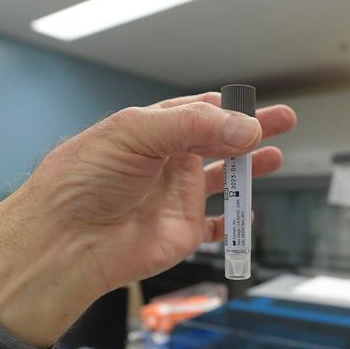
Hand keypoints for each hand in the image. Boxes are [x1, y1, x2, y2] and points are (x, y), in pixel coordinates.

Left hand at [0, 92, 295, 346]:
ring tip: (275, 157)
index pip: (200, 112)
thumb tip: (245, 127)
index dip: (229, 108)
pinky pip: (217, 226)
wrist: (66, 242)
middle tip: (283, 121)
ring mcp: (177, 197)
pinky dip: (234, 221)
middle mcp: (168, 163)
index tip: (255, 106)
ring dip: (251, 169)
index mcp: (153, 132)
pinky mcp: (183, 231)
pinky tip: (249, 212)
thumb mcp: (135, 133)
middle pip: (220, 142)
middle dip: (252, 131)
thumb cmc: (83, 181)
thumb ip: (193, 126)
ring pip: (225, 180)